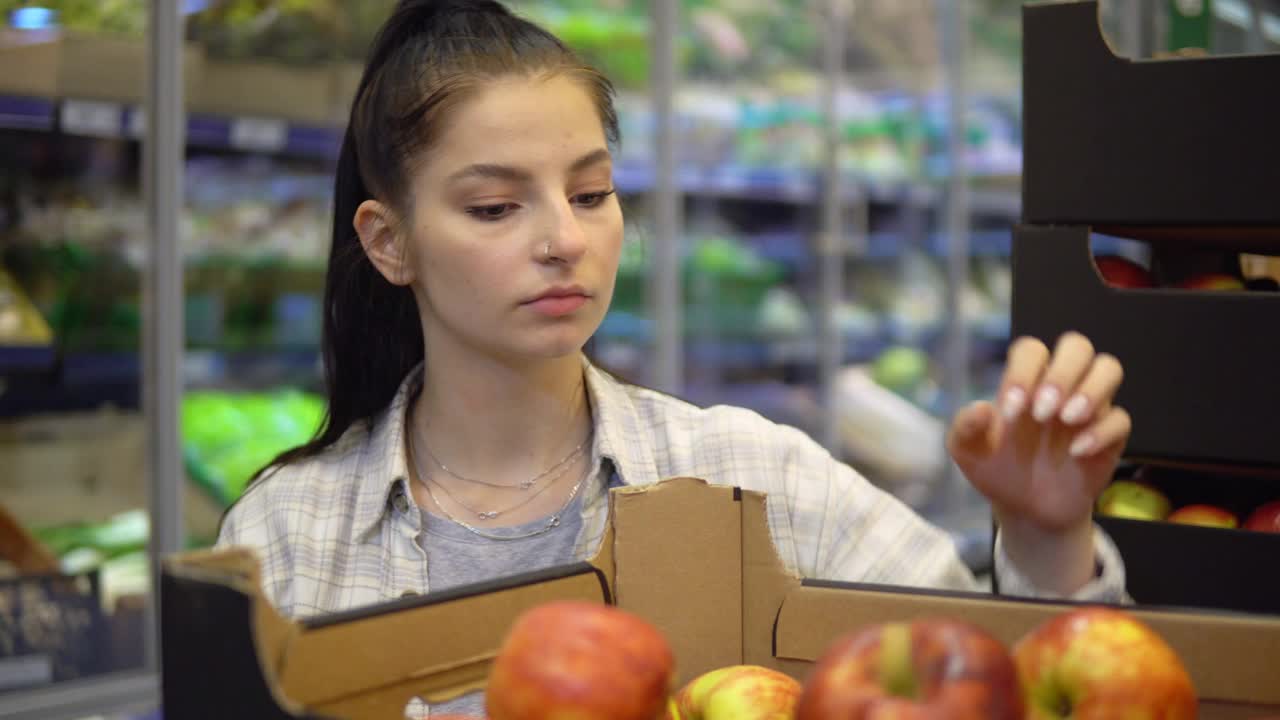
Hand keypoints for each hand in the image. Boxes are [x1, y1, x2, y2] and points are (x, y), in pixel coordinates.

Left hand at [947, 332, 1129, 533]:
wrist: (1024, 508)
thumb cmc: (996, 468)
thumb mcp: (968, 451)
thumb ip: (965, 427)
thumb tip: (981, 408)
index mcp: (1025, 381)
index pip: (1031, 350)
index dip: (1023, 372)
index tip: (1011, 412)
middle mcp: (1060, 387)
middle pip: (1077, 346)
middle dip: (1062, 374)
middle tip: (1042, 413)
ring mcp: (1088, 409)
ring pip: (1108, 368)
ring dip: (1091, 389)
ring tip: (1066, 419)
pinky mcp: (1109, 436)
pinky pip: (1120, 419)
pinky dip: (1101, 431)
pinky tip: (1077, 452)